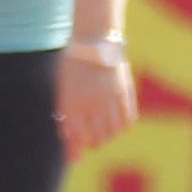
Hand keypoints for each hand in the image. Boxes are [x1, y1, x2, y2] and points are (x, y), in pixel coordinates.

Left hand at [57, 39, 139, 153]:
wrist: (94, 40)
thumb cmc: (73, 68)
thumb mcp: (63, 92)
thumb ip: (66, 121)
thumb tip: (72, 150)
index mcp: (72, 103)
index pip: (78, 139)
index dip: (78, 149)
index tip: (78, 151)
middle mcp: (91, 103)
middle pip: (97, 139)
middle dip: (93, 143)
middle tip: (90, 137)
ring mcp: (110, 98)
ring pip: (113, 133)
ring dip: (107, 136)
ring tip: (103, 128)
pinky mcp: (125, 92)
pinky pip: (128, 121)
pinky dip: (122, 126)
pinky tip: (116, 121)